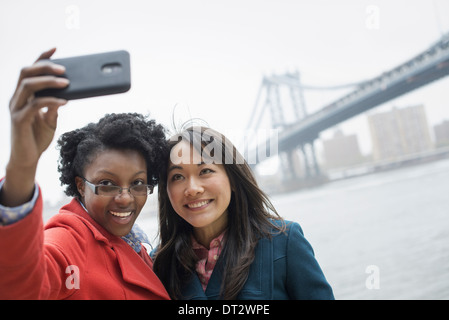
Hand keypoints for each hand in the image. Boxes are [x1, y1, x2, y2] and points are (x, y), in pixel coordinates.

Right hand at [1, 48, 69, 206]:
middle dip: (44, 66)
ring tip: (66, 82)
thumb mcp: (50, 121)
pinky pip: (35, 105)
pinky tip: (64, 101)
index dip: (41, 58)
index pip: (30, 71)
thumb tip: (66, 96)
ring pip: (28, 85)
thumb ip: (54, 108)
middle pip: (26, 73)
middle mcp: (17, 98)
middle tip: (64, 68)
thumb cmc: (37, 138)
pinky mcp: (19, 120)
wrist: (27, 159)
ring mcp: (16, 108)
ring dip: (48, 81)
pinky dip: (50, 101)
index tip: (55, 49)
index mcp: (23, 96)